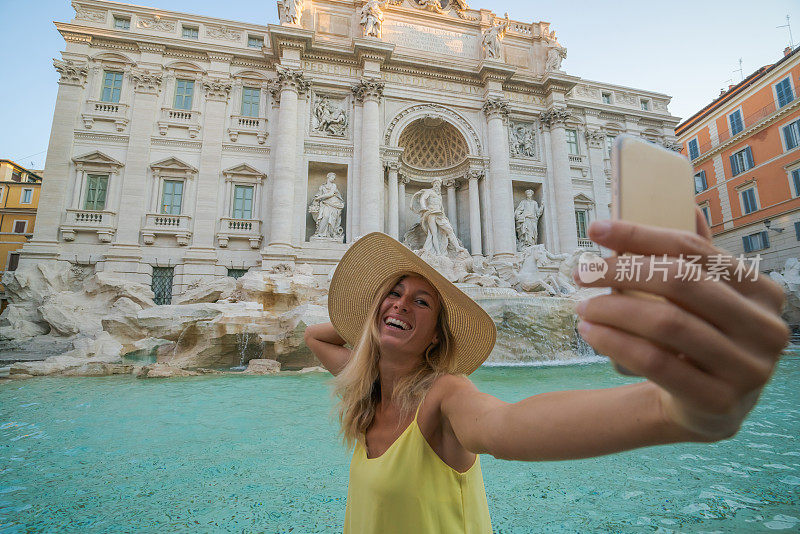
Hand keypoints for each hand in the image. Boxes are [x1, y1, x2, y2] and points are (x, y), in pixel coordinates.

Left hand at [573, 212, 788, 440]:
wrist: (707, 408)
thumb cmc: (700, 340)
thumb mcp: (705, 299)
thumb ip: (696, 259)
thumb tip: (685, 204)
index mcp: (763, 292)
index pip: (695, 250)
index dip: (641, 234)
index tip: (596, 228)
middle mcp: (765, 329)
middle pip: (681, 282)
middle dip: (622, 271)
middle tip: (582, 272)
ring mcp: (748, 369)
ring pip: (666, 323)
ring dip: (613, 309)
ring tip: (582, 305)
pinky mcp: (719, 402)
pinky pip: (656, 363)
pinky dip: (615, 343)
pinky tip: (589, 332)